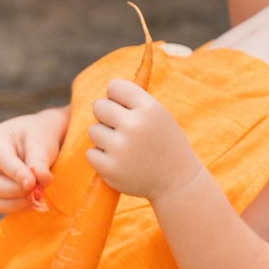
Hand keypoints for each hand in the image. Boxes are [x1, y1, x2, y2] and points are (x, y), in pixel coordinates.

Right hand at [0, 107, 66, 212]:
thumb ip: (40, 161)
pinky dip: (17, 208)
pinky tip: (34, 203)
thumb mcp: (42, 142)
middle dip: (15, 192)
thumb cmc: (38, 136)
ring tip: (37, 199)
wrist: (37, 139)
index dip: (16, 174)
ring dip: (15, 204)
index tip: (33, 184)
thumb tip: (42, 180)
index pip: (2, 160)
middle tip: (38, 193)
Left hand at [87, 81, 203, 201]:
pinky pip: (91, 154)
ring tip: (123, 146)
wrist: (177, 181)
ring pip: (93, 131)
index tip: (126, 108)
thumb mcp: (158, 114)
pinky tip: (119, 161)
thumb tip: (100, 95)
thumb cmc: (164, 143)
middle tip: (121, 128)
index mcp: (148, 108)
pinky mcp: (111, 169)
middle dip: (106, 116)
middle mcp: (134, 126)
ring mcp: (121, 148)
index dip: (117, 97)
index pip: (114, 87)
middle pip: (99, 107)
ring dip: (103, 137)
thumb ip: (133, 101)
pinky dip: (101, 157)